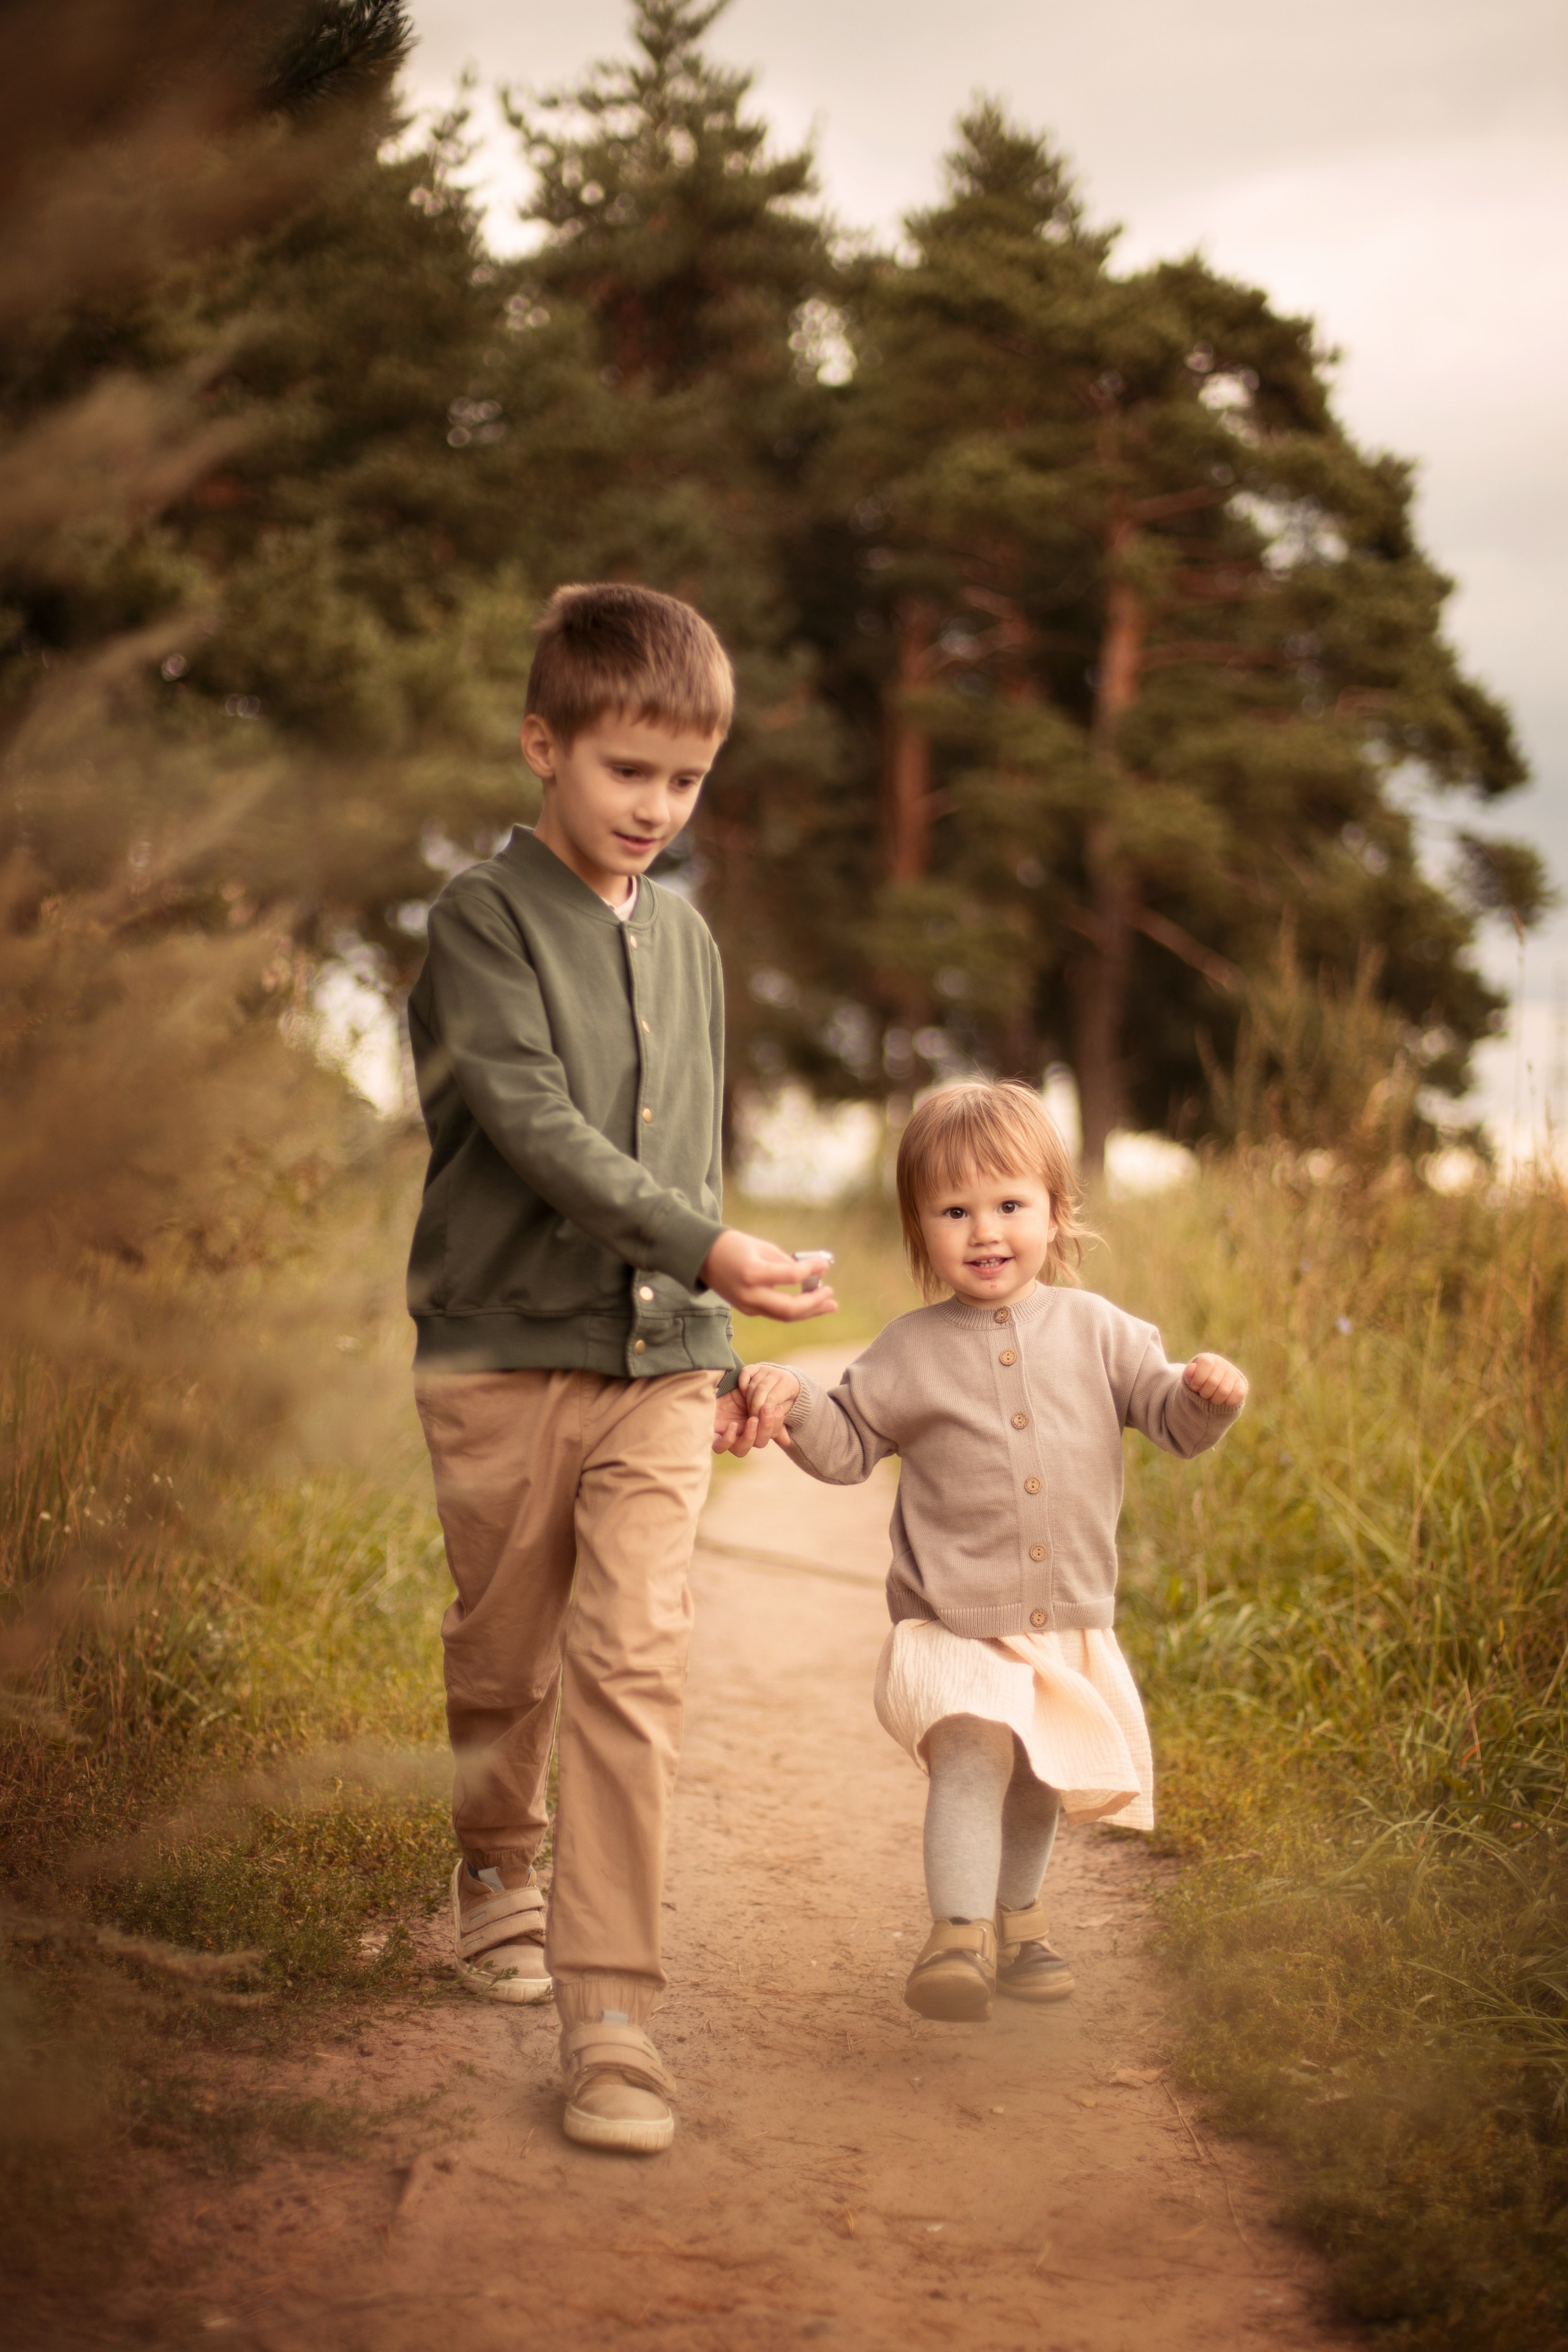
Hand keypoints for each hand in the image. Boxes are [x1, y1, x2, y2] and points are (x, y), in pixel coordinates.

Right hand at [698, 1230, 837, 1321]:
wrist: (702, 1257)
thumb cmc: (734, 1246)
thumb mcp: (762, 1247)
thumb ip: (786, 1262)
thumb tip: (812, 1273)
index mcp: (752, 1272)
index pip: (791, 1276)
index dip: (811, 1269)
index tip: (825, 1264)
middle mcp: (750, 1295)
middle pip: (790, 1309)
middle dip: (814, 1303)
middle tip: (831, 1294)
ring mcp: (748, 1306)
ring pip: (784, 1316)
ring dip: (810, 1311)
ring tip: (830, 1304)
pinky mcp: (748, 1310)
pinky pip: (776, 1313)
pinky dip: (795, 1309)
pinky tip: (809, 1302)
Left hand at [711, 1364, 802, 1455]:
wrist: (716, 1383)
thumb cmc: (736, 1391)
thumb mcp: (756, 1399)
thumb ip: (770, 1414)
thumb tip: (786, 1441)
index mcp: (756, 1427)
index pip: (770, 1435)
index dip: (776, 1426)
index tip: (777, 1409)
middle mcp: (742, 1434)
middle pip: (759, 1443)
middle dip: (766, 1429)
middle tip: (766, 1410)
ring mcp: (728, 1436)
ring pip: (741, 1450)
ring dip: (750, 1436)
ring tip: (753, 1419)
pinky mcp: (712, 1434)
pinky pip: (720, 1447)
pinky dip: (728, 1439)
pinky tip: (733, 1425)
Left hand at [1183, 1353, 1247, 1409]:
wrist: (1212, 1389)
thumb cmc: (1199, 1382)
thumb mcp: (1190, 1379)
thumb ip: (1189, 1374)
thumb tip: (1191, 1367)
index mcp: (1209, 1359)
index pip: (1206, 1363)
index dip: (1198, 1378)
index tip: (1195, 1386)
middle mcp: (1222, 1364)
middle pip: (1213, 1381)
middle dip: (1205, 1392)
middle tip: (1204, 1393)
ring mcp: (1233, 1374)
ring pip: (1224, 1391)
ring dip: (1215, 1399)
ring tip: (1213, 1397)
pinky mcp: (1242, 1385)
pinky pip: (1238, 1395)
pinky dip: (1228, 1402)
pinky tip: (1223, 1400)